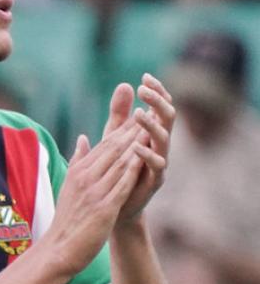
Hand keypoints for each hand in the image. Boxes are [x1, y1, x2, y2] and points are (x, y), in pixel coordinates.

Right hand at [43, 103, 144, 277]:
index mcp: (78, 171)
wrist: (59, 249)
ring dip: (137, 143)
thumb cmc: (67, 219)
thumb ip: (78, 161)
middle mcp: (85, 177)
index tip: (140, 114)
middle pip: (113, 148)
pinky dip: (133, 168)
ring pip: (119, 162)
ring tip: (153, 127)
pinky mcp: (104, 207)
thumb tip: (84, 138)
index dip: (124, 128)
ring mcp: (94, 191)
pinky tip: (145, 157)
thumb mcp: (70, 185)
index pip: (104, 144)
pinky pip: (122, 183)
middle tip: (151, 111)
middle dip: (133, 129)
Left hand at [121, 74, 175, 221]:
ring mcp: (160, 161)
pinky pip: (157, 165)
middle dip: (158, 102)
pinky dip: (146, 155)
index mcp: (152, 133)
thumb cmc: (117, 169)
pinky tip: (135, 147)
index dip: (157, 91)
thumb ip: (119, 114)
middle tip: (144, 90)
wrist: (115, 206)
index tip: (145, 76)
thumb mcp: (115, 138)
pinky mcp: (155, 180)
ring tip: (138, 114)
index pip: (160, 106)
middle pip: (168, 117)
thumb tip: (124, 85)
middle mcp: (160, 144)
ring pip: (164, 139)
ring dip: (152, 125)